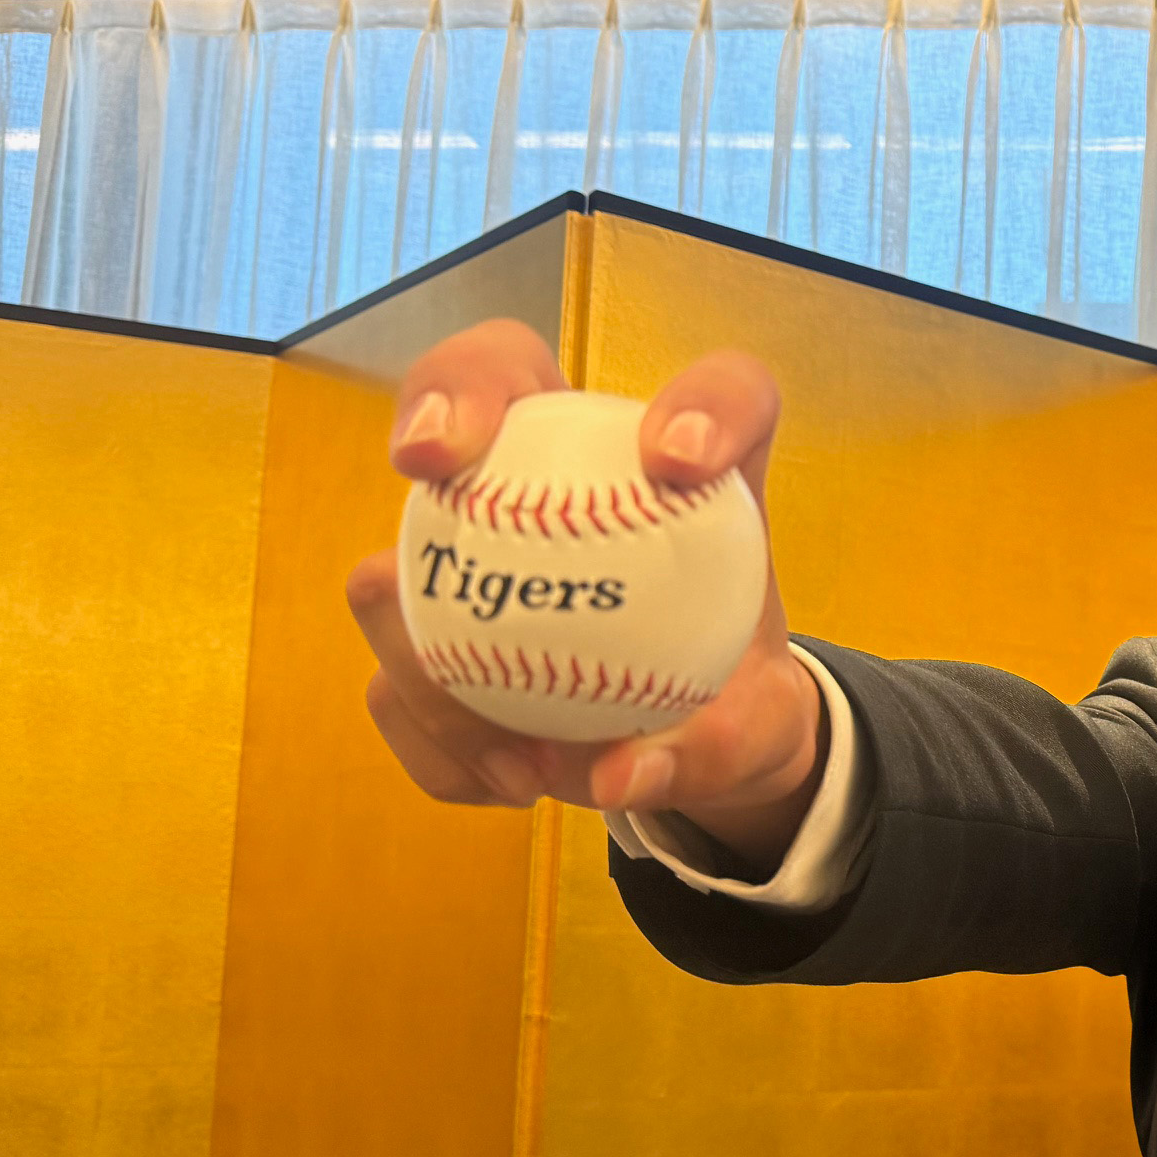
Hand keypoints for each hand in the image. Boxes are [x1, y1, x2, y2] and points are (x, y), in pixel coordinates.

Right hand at [345, 319, 828, 869]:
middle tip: (435, 462)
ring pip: (395, 560)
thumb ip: (720, 745)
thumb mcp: (762, 730)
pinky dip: (442, 744)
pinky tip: (509, 782)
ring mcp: (472, 544)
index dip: (700, 399)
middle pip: (485, 373)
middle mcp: (561, 474)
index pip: (719, 390)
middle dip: (446, 393)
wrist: (689, 746)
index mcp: (681, 473)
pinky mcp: (425, 637)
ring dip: (428, 657)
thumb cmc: (733, 702)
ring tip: (527, 756)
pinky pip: (393, 686)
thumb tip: (624, 773)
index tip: (680, 462)